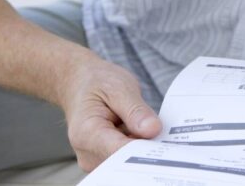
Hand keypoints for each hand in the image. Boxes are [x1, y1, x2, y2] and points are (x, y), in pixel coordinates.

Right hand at [59, 54, 161, 171]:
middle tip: (159, 128)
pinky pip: (128, 158)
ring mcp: (95, 159)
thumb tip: (153, 130)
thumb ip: (135, 110)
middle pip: (126, 160)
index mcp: (87, 133)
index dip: (144, 149)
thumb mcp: (119, 88)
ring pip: (130, 161)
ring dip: (144, 145)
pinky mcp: (104, 159)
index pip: (120, 152)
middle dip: (147, 147)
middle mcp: (87, 152)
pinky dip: (139, 146)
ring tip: (146, 125)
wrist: (81, 85)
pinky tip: (142, 132)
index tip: (163, 140)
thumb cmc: (98, 84)